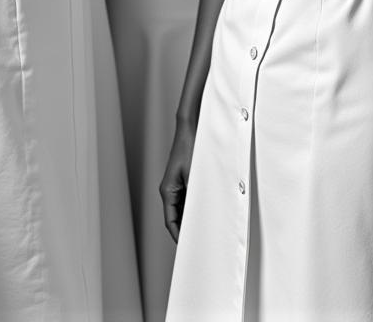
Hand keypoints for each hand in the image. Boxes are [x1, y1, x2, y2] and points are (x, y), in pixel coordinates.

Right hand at [160, 118, 196, 241]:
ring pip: (182, 208)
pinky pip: (187, 198)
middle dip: (185, 229)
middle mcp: (170, 189)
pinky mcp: (184, 178)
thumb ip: (196, 194)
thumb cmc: (190, 147)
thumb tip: (201, 212)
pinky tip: (205, 211)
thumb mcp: (195, 174)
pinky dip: (194, 207)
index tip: (186, 246)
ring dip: (190, 218)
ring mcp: (177, 184)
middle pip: (176, 216)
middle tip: (197, 242)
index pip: (171, 221)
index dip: (178, 235)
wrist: (190, 127)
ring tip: (202, 230)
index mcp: (168, 191)